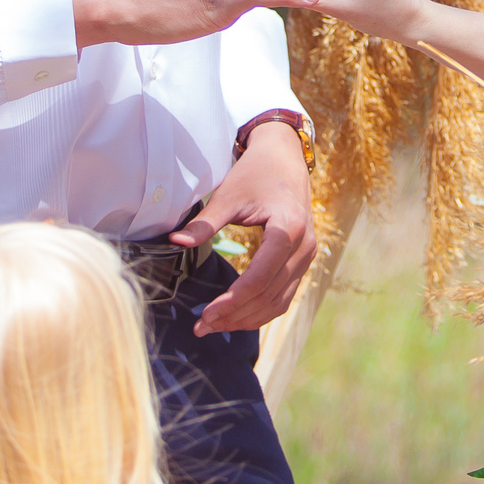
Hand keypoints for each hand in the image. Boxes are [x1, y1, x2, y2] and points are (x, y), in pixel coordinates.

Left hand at [173, 122, 316, 336]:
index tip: (204, 315)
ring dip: (248, 318)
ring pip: (279, 301)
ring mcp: (308, 255)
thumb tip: (175, 241)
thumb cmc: (256, 173)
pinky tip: (237, 315)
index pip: (259, 279)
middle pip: (269, 295)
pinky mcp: (304, 259)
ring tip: (216, 325)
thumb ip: (205, 223)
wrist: (285, 156)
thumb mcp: (228, 195)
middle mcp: (304, 246)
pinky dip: (261, 309)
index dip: (231, 301)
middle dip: (235, 316)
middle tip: (202, 327)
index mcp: (287, 229)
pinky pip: (285, 294)